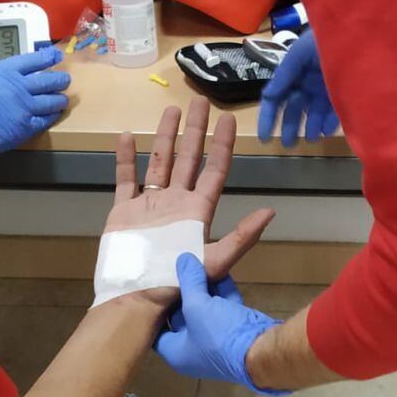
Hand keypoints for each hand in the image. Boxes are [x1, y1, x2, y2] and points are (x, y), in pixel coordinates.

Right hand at [0, 48, 70, 158]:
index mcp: (2, 71)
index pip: (31, 60)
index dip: (45, 57)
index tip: (54, 55)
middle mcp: (19, 86)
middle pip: (47, 80)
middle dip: (58, 79)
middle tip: (65, 79)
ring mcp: (26, 106)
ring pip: (51, 100)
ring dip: (59, 99)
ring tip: (64, 99)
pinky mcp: (27, 126)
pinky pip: (45, 120)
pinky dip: (51, 117)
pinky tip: (54, 116)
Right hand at [106, 97, 275, 308]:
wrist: (136, 296)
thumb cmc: (176, 281)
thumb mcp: (216, 260)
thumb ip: (243, 236)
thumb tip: (271, 212)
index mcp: (199, 210)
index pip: (215, 169)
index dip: (223, 144)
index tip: (228, 119)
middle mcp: (177, 202)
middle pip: (189, 158)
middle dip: (195, 130)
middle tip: (200, 101)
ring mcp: (151, 205)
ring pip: (160, 162)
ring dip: (166, 136)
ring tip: (171, 110)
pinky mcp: (125, 210)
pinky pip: (126, 178)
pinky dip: (126, 158)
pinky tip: (129, 137)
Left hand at [156, 256, 287, 392]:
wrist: (262, 349)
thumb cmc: (219, 335)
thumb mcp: (197, 306)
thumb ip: (189, 281)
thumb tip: (183, 259)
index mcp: (177, 353)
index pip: (157, 331)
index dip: (155, 311)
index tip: (154, 291)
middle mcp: (194, 352)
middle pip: (183, 318)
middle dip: (184, 295)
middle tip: (178, 272)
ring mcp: (216, 344)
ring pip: (206, 312)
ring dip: (205, 291)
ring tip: (199, 266)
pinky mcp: (235, 335)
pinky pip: (223, 311)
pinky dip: (222, 294)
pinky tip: (222, 274)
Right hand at [257, 29, 338, 147]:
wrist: (359, 33)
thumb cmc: (325, 40)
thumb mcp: (300, 53)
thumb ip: (284, 75)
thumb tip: (269, 96)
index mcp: (294, 72)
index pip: (277, 98)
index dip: (269, 117)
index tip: (265, 137)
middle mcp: (308, 82)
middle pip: (295, 108)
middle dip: (291, 126)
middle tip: (288, 144)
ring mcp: (327, 88)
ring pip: (315, 113)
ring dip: (311, 126)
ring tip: (311, 138)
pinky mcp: (345, 92)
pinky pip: (335, 111)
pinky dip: (330, 122)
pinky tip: (326, 130)